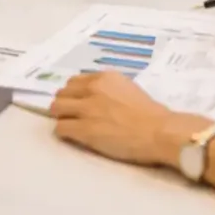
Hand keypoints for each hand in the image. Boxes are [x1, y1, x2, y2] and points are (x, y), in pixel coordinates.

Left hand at [51, 71, 200, 166]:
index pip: (76, 81)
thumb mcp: (128, 88)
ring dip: (61, 116)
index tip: (76, 101)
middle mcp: (92, 88)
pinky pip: (61, 128)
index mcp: (104, 77)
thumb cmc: (150, 114)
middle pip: (63, 92)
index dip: (74, 93)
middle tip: (71, 114)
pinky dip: (63, 132)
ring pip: (57, 108)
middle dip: (65, 103)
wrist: (157, 131)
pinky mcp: (84, 129)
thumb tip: (98, 96)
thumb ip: (109, 89)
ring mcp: (86, 109)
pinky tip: (71, 136)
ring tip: (68, 124)